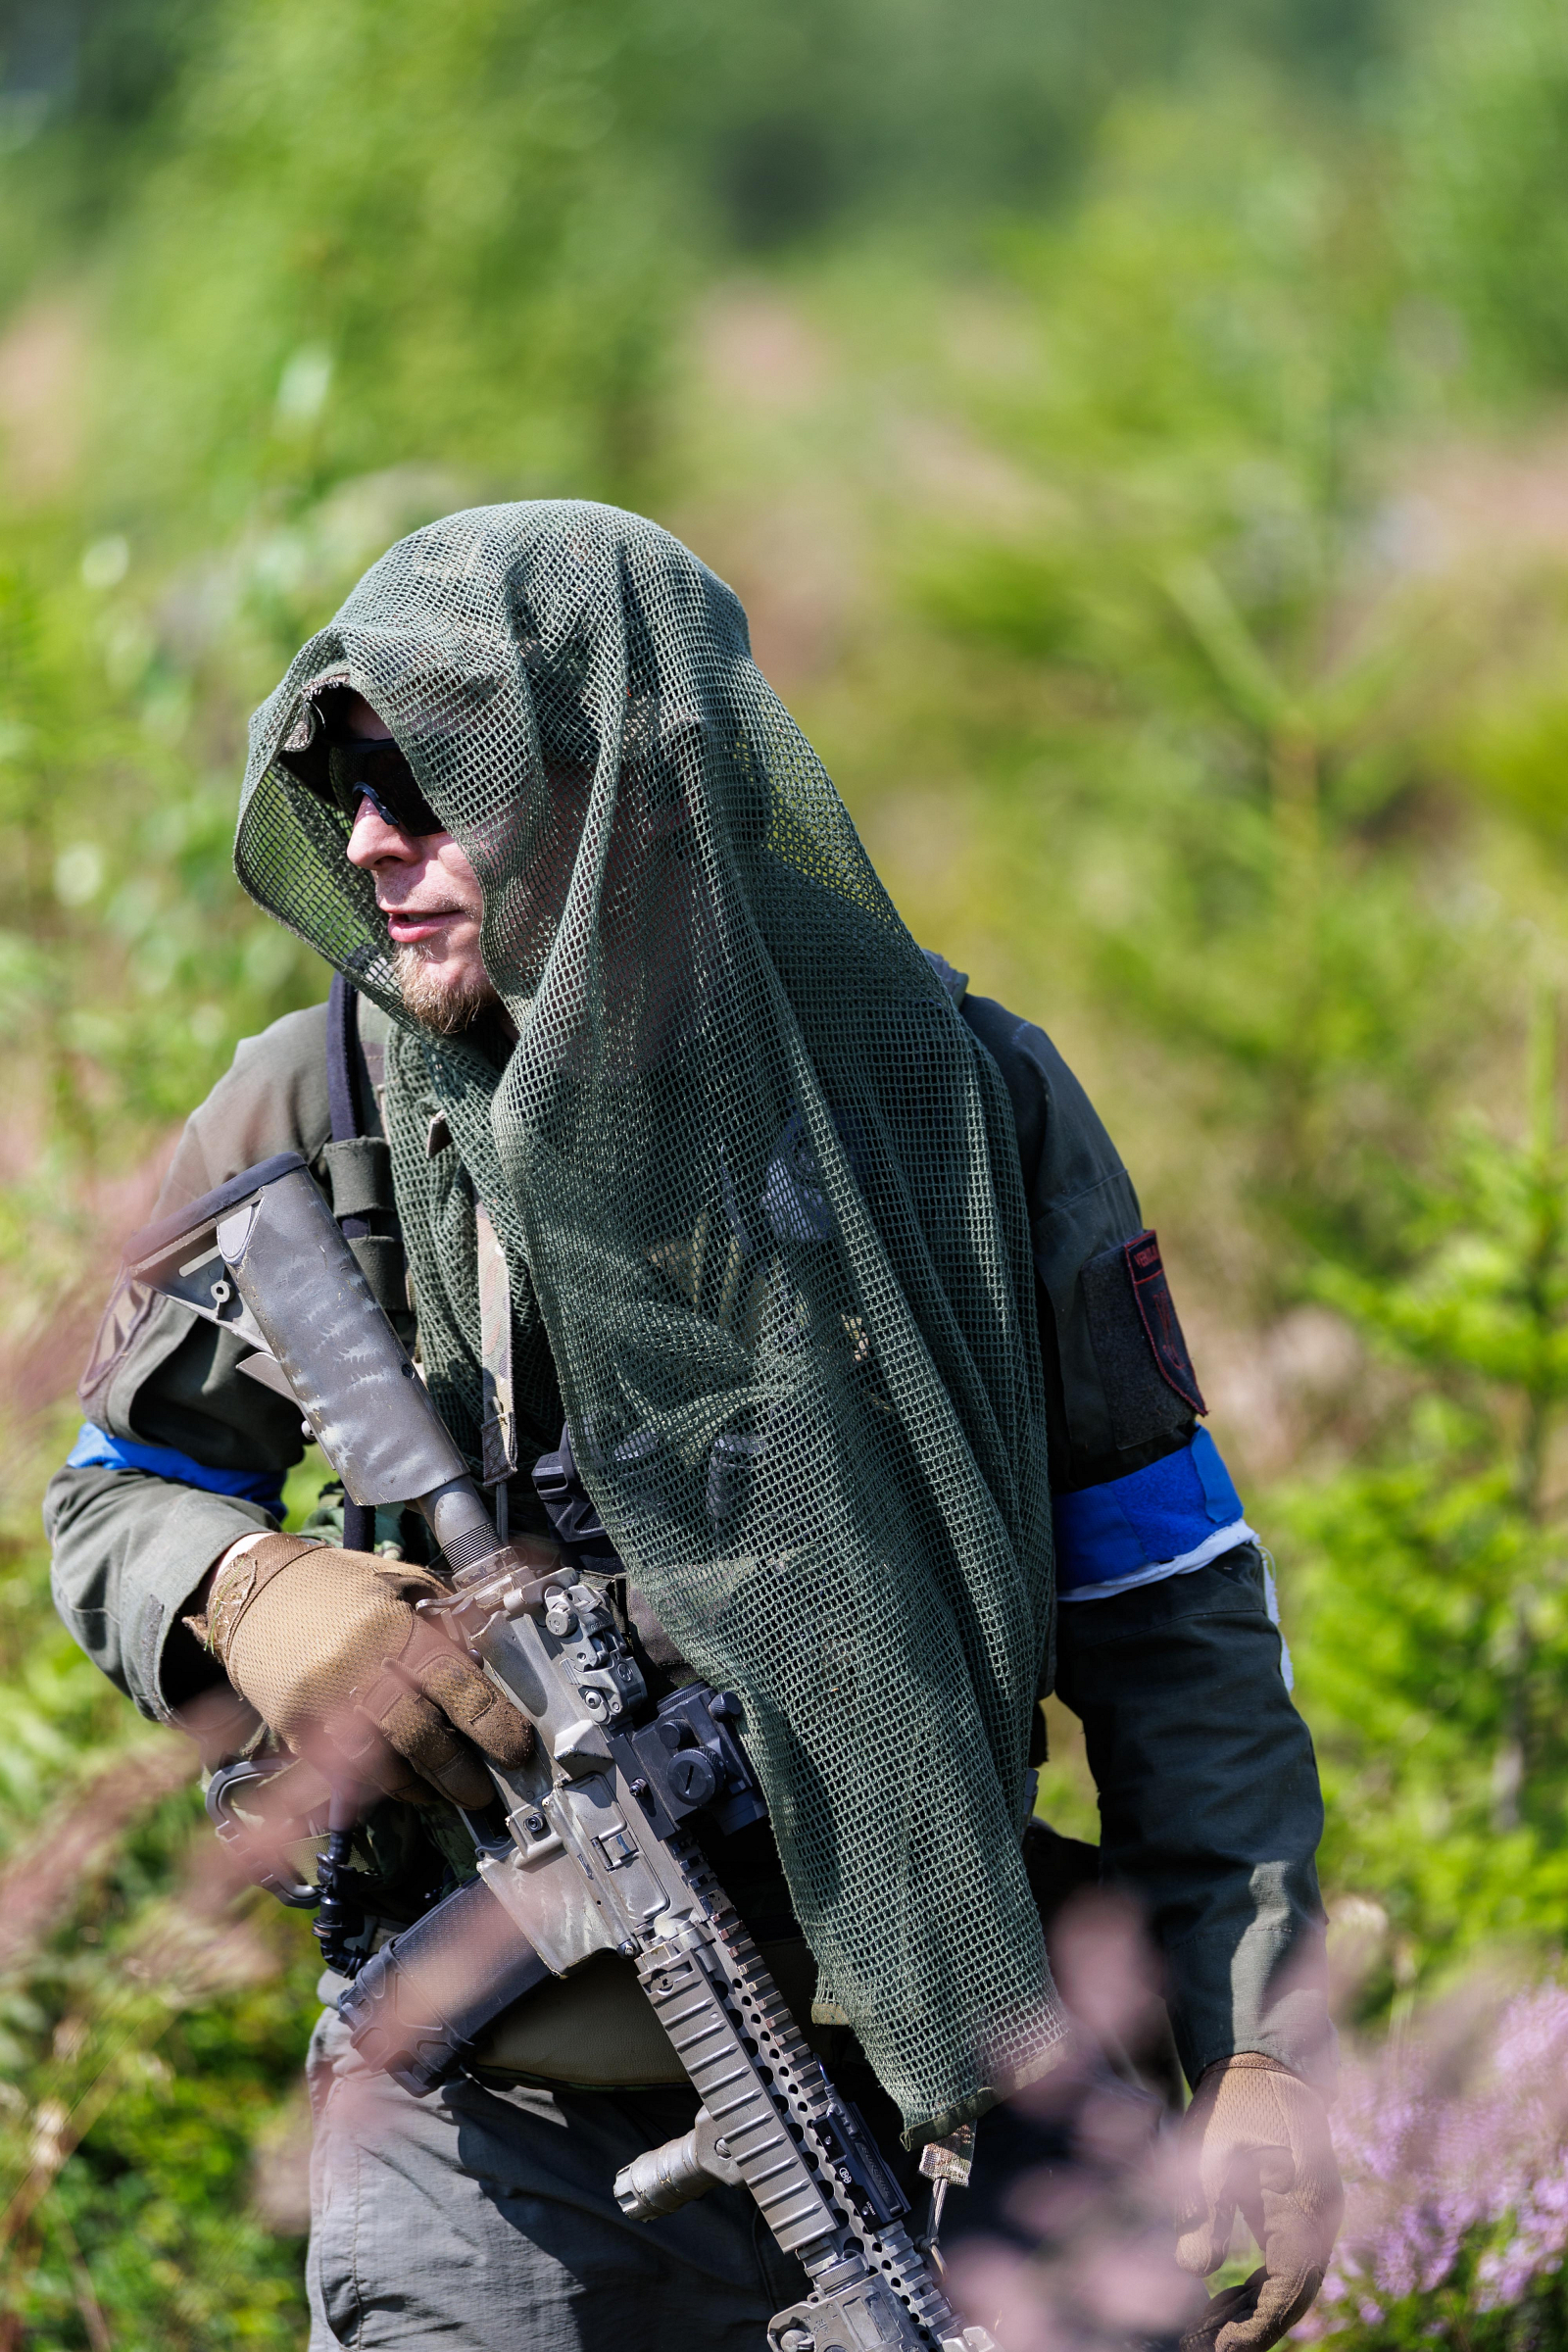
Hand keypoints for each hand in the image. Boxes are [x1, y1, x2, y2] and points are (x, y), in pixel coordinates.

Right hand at [192, 1531, 533, 1807]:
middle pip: (418, 1733)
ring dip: (421, 1784)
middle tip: (483, 1790)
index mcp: (389, 1628)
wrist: (254, 1589)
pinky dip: (380, 1782)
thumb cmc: (337, 1583)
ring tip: (449, 1794)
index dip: (490, 1720)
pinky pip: (344, 1768)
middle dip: (458, 1770)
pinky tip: (406, 1785)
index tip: (517, 1746)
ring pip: (380, 1761)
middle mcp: (354, 1669)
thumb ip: (444, 1615)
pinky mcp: (293, 1728)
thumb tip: (489, 1654)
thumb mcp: (398, 1581)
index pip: (453, 1682)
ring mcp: (320, 1704)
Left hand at [1174, 2053, 1342, 2351]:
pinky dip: (1256, 2285)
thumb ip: (1205, 2215)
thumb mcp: (1211, 2157)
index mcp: (1306, 2211)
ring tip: (1207, 2331)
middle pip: (1290, 2296)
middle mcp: (1320, 2221)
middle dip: (1251, 2327)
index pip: (1286, 2292)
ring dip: (1252, 2309)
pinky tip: (1223, 2298)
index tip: (1219, 2349)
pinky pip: (1284, 2262)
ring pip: (1288, 2283)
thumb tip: (1192, 2270)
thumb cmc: (1234, 2107)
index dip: (1254, 2328)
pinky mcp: (1299, 2212)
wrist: (1260, 2064)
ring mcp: (1314, 2217)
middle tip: (1205, 2346)